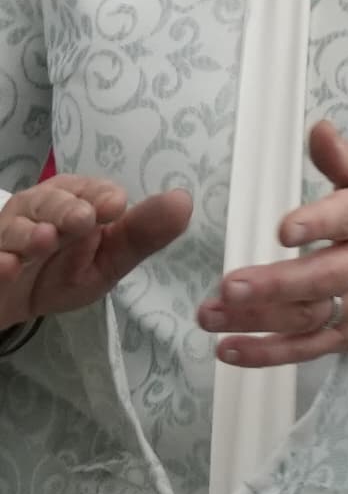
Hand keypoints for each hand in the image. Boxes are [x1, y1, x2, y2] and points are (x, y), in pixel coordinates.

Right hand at [0, 172, 192, 328]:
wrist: (10, 302)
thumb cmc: (60, 273)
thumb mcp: (109, 260)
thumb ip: (142, 235)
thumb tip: (183, 201)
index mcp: (71, 203)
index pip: (87, 191)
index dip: (99, 196)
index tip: (115, 205)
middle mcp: (35, 212)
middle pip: (48, 203)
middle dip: (65, 209)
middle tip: (82, 219)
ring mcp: (5, 236)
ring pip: (15, 228)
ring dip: (30, 233)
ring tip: (45, 240)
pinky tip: (6, 266)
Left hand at [193, 126, 347, 368]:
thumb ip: (344, 160)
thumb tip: (316, 130)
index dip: (319, 225)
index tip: (285, 230)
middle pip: (326, 277)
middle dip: (278, 284)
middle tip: (231, 286)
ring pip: (312, 316)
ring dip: (260, 320)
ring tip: (211, 314)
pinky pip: (311, 348)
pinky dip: (270, 353)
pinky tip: (230, 349)